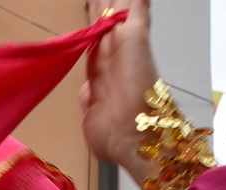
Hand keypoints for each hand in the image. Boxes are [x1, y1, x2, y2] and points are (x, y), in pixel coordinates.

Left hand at [80, 0, 158, 182]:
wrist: (133, 140)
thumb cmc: (115, 138)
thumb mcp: (93, 118)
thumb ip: (90, 100)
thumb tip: (88, 91)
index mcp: (101, 71)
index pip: (97, 38)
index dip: (94, 23)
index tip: (92, 9)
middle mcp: (112, 54)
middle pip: (104, 17)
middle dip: (100, 6)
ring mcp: (124, 45)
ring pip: (116, 8)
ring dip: (113, 0)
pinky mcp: (135, 38)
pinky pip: (136, 7)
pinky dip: (137, 1)